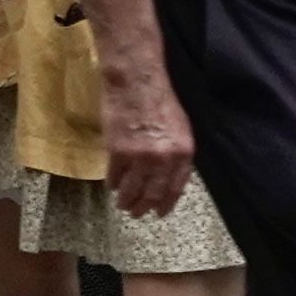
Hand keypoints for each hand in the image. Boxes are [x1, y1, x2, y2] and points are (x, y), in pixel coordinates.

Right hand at [102, 67, 195, 223]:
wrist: (137, 82)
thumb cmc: (160, 100)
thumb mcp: (181, 128)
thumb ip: (176, 153)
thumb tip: (169, 176)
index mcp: (183, 152)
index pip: (175, 188)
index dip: (166, 203)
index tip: (159, 213)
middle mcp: (164, 158)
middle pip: (153, 194)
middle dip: (143, 207)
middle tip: (136, 213)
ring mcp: (140, 157)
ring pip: (132, 190)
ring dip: (126, 201)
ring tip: (122, 205)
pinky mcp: (117, 152)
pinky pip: (114, 177)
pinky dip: (112, 184)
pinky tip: (112, 186)